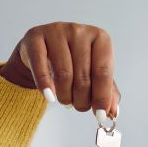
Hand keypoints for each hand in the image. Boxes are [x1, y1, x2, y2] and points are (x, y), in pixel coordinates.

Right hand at [0, 22, 120, 118]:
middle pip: (83, 76)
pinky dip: (45, 85)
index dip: (102, 97)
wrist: (43, 48)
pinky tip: (50, 97)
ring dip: (65, 96)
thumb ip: (107, 91)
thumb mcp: (94, 73)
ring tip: (66, 101)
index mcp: (100, 38)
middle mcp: (79, 31)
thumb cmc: (74, 60)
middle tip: (79, 107)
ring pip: (64, 74)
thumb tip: (112, 112)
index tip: (100, 115)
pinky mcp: (35, 37)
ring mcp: (56, 31)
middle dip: (82, 99)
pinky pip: (40, 66)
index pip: (103, 72)